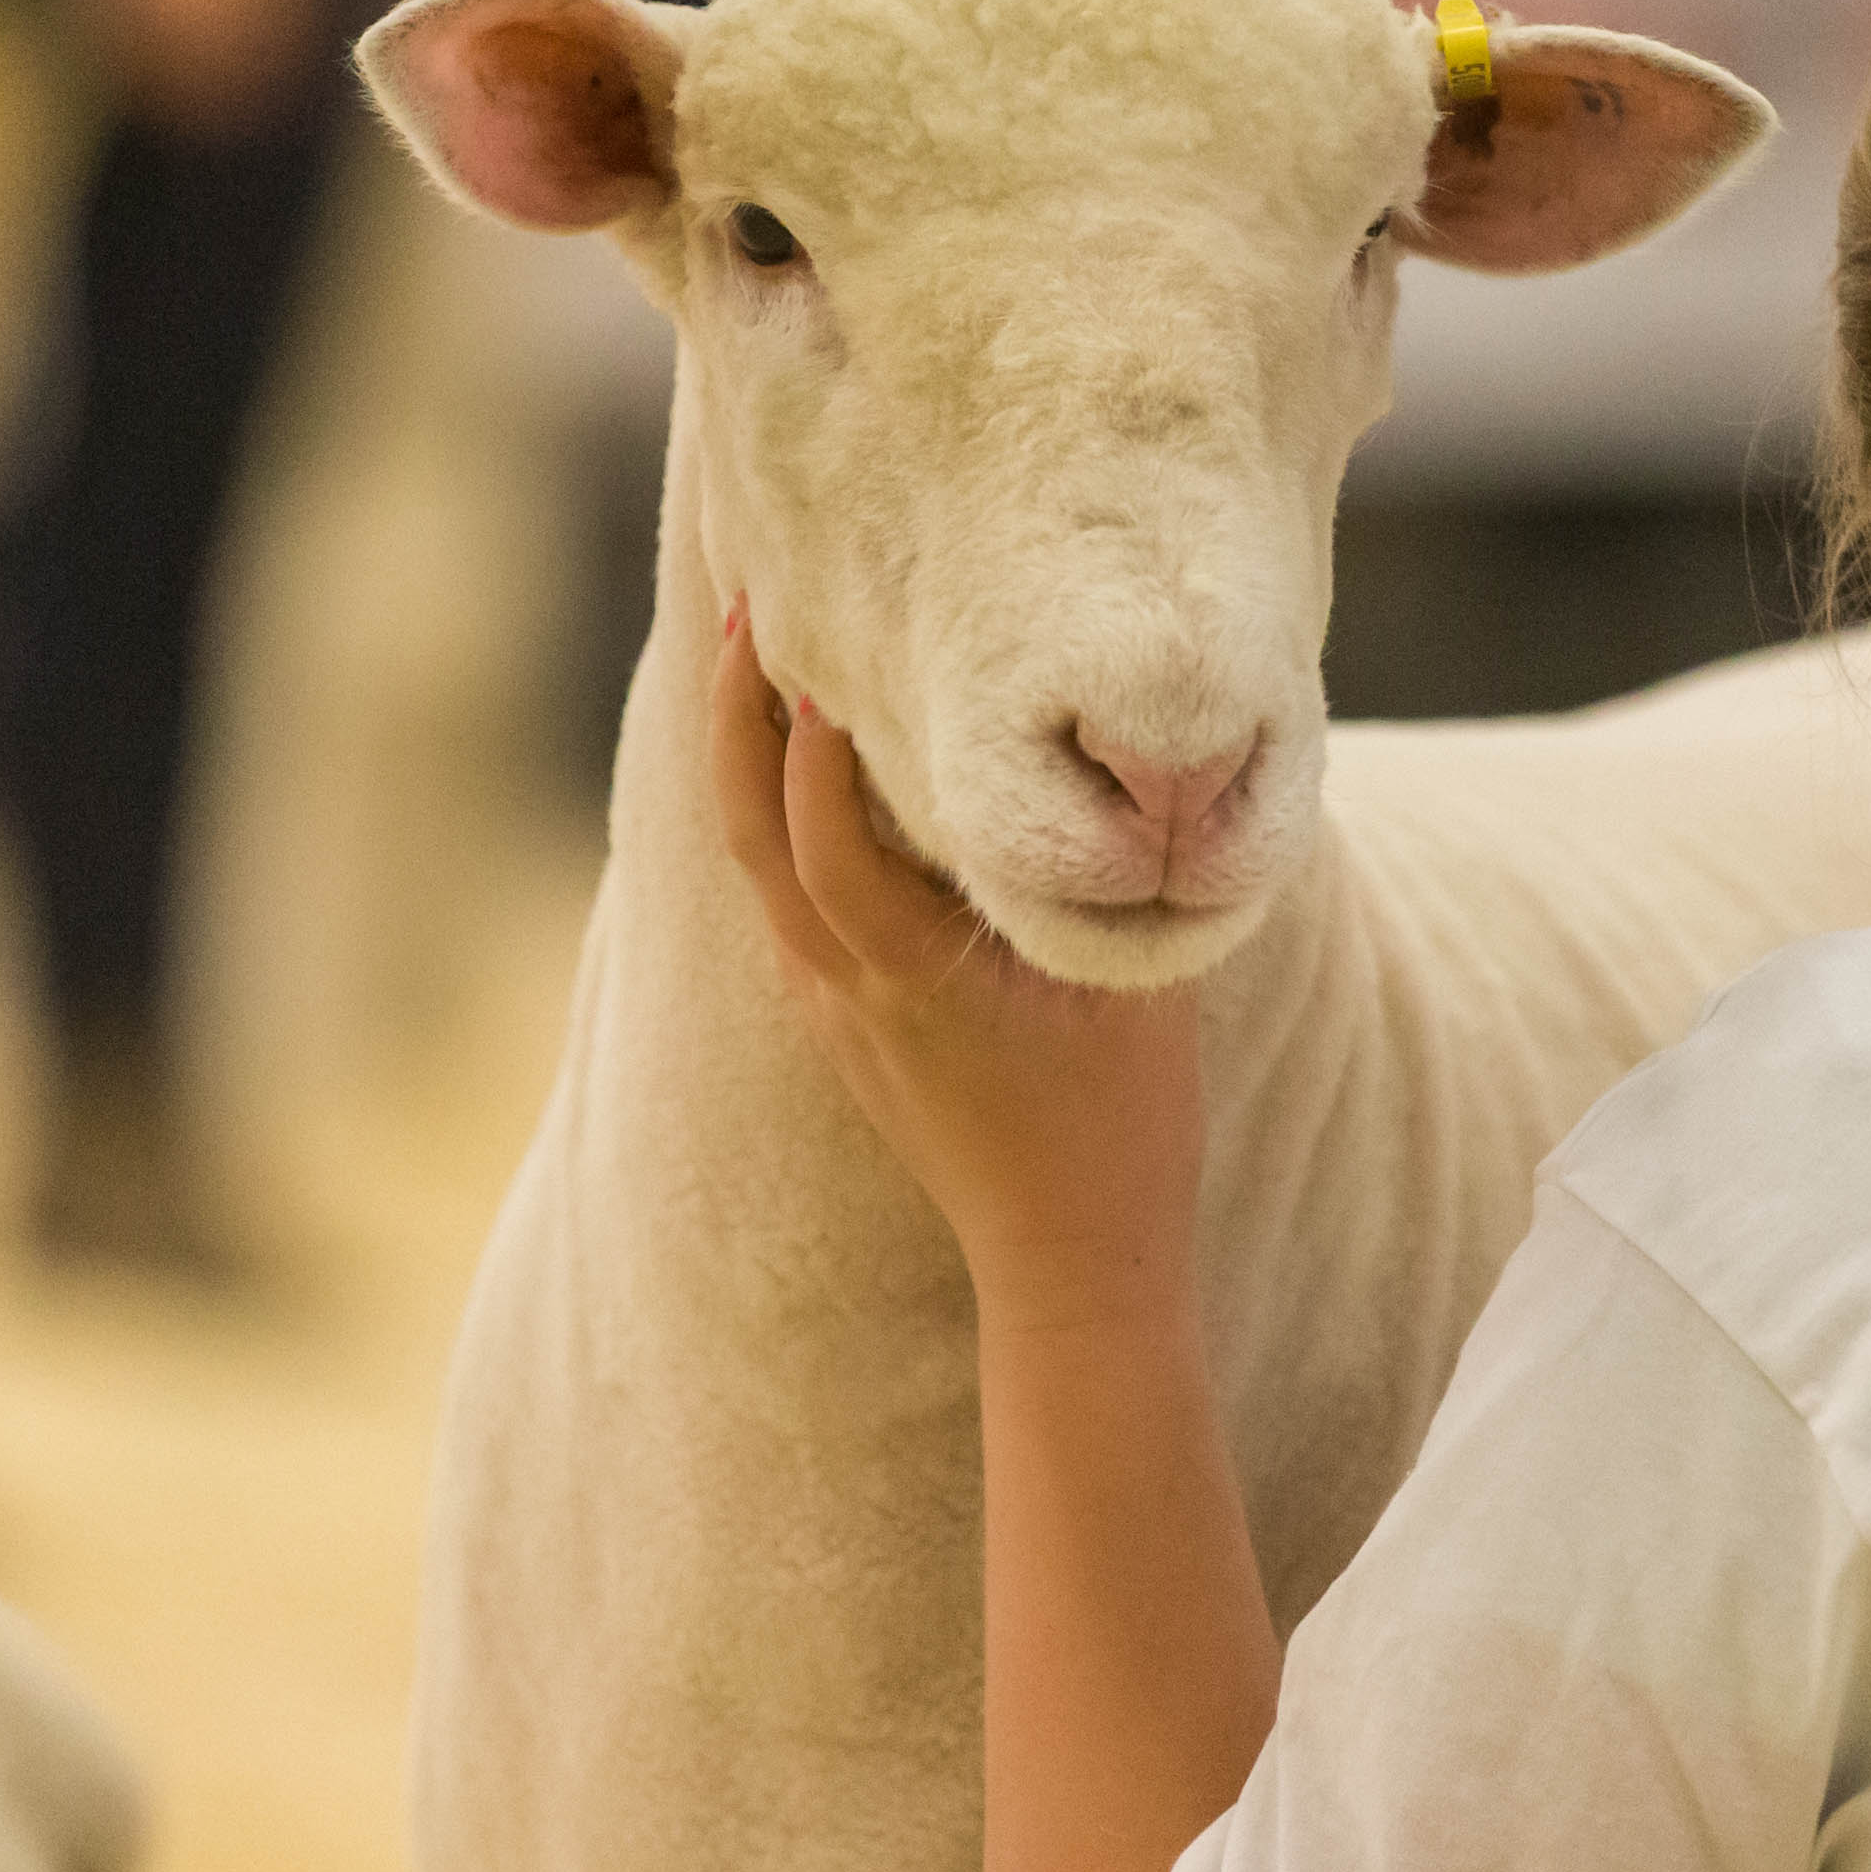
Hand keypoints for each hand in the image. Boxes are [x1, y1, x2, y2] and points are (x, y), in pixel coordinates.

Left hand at [712, 604, 1203, 1311]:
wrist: (1072, 1263)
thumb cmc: (1121, 1128)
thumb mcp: (1132, 991)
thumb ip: (1108, 883)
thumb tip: (1128, 775)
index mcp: (911, 979)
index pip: (823, 839)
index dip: (807, 742)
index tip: (815, 645)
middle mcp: (847, 993)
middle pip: (751, 836)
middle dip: (738, 718)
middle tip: (745, 608)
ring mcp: (834, 1015)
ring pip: (759, 870)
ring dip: (751, 763)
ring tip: (764, 664)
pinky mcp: (843, 1030)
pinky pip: (790, 903)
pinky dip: (783, 822)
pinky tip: (812, 772)